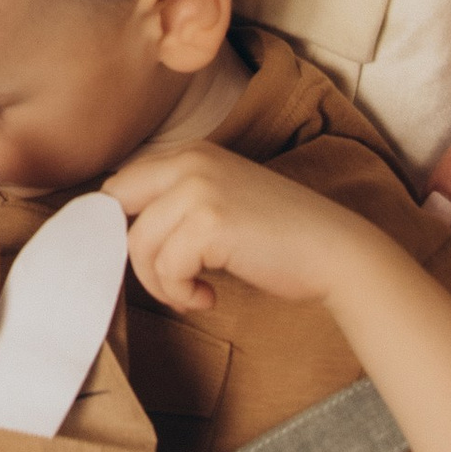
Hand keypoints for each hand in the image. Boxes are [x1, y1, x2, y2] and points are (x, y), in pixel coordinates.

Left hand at [105, 146, 360, 317]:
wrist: (335, 251)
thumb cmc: (280, 237)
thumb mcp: (221, 200)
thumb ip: (176, 204)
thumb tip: (119, 233)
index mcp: (190, 153)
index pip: (121, 185)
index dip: (121, 227)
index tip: (147, 258)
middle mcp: (189, 161)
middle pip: (115, 207)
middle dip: (131, 251)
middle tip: (164, 278)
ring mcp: (197, 189)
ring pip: (138, 245)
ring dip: (161, 283)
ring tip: (192, 293)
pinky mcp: (209, 223)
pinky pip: (166, 268)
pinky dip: (181, 294)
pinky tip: (208, 297)